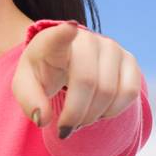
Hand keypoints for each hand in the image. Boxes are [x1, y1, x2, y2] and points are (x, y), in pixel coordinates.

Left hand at [12, 23, 141, 139]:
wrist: (64, 65)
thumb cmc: (43, 75)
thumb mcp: (26, 87)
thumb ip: (30, 102)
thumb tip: (43, 119)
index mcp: (52, 41)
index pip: (60, 34)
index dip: (66, 33)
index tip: (70, 28)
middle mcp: (86, 39)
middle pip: (87, 82)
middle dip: (75, 113)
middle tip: (65, 127)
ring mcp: (111, 47)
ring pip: (110, 91)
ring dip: (93, 115)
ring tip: (79, 118)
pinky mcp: (129, 60)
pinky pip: (129, 92)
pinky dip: (113, 111)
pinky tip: (99, 111)